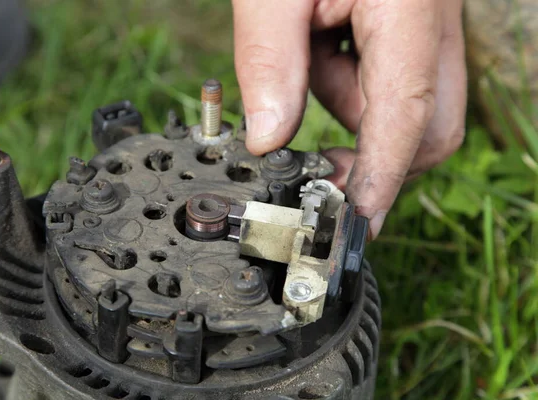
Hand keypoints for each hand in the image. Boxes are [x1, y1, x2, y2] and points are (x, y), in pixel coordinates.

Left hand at [232, 0, 466, 238]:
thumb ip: (269, 61)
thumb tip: (270, 140)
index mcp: (407, 9)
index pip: (406, 112)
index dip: (381, 177)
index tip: (355, 223)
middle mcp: (433, 24)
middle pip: (430, 129)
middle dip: (372, 156)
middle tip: (316, 164)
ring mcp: (427, 29)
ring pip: (400, 107)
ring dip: (343, 103)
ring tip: (304, 52)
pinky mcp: (410, 31)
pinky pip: (385, 82)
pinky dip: (343, 81)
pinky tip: (317, 44)